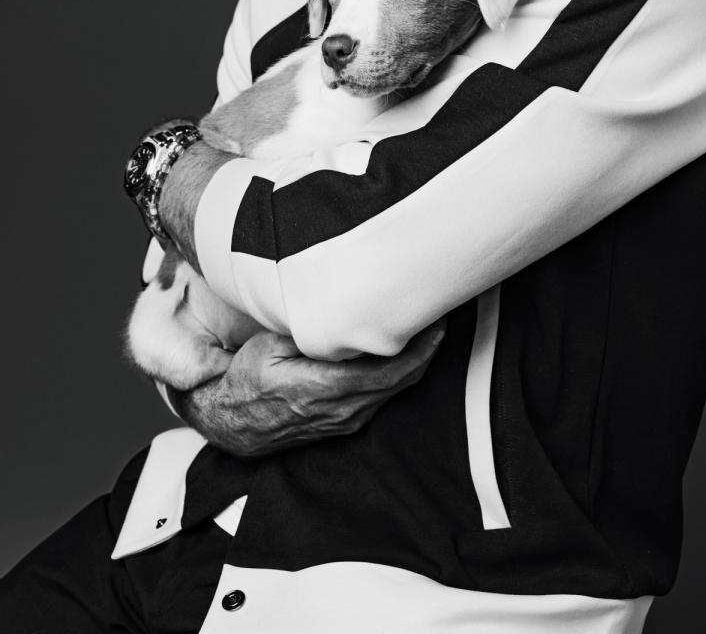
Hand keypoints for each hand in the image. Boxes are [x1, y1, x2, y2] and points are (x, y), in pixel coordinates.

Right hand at [169, 323, 445, 456]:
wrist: (230, 423)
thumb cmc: (247, 376)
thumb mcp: (269, 346)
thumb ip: (306, 333)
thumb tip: (339, 311)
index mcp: (321, 389)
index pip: (385, 368)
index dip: (417, 346)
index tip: (435, 318)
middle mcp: (340, 411)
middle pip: (400, 379)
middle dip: (427, 349)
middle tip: (445, 316)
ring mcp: (345, 421)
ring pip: (395, 390)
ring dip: (418, 361)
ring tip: (433, 329)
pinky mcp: (346, 424)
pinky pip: (383, 397)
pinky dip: (402, 374)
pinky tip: (410, 353)